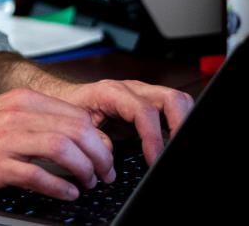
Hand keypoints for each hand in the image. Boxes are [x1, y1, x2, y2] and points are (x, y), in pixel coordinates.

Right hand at [0, 87, 117, 200]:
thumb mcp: (3, 115)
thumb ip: (36, 121)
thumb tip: (75, 137)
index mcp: (22, 100)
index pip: (78, 114)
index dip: (100, 140)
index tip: (104, 157)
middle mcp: (16, 114)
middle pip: (77, 130)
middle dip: (100, 156)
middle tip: (103, 175)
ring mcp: (4, 139)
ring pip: (63, 147)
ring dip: (84, 170)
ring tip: (87, 184)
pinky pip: (37, 174)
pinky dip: (59, 186)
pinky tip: (67, 193)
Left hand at [50, 79, 193, 165]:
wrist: (63, 97)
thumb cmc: (68, 109)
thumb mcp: (74, 124)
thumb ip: (92, 137)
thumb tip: (109, 152)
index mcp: (111, 92)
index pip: (143, 111)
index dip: (152, 137)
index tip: (154, 160)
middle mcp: (132, 89)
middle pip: (170, 98)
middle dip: (180, 125)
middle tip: (176, 152)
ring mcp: (143, 94)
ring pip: (178, 100)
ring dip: (184, 123)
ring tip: (178, 148)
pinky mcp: (150, 103)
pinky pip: (174, 108)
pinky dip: (180, 124)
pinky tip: (174, 142)